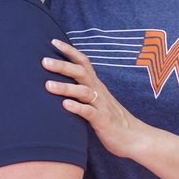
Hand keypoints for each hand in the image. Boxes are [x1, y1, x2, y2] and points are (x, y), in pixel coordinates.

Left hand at [44, 39, 148, 158]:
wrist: (134, 138)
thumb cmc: (110, 119)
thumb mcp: (95, 101)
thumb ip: (81, 91)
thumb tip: (60, 83)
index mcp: (96, 85)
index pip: (83, 63)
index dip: (69, 51)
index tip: (53, 41)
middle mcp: (98, 92)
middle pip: (81, 73)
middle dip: (63, 66)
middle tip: (44, 61)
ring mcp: (101, 106)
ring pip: (84, 92)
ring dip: (66, 87)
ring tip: (48, 85)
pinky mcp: (102, 121)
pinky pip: (89, 112)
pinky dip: (77, 108)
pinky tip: (65, 105)